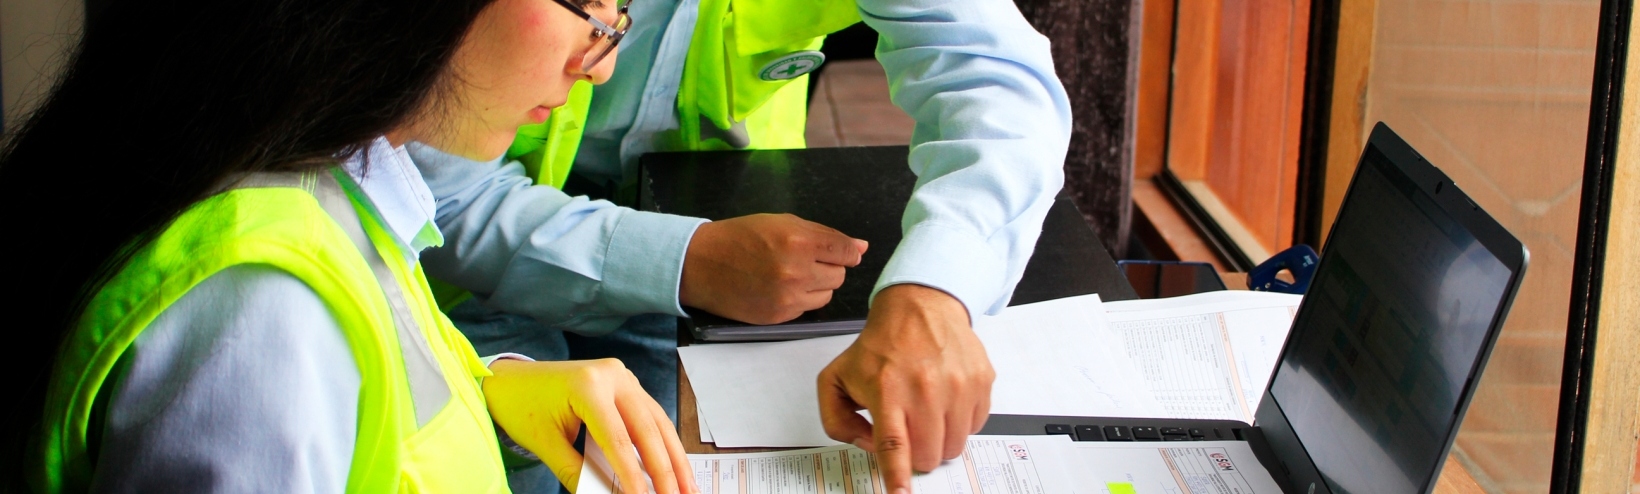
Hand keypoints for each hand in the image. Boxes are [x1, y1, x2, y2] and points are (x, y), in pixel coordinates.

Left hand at [484, 359, 695, 493]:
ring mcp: (623, 377)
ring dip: (674, 458)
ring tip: (688, 488)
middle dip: (665, 470)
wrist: (512, 380)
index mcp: (588, 386)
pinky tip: (675, 466)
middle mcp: (612, 376)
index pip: (618, 439)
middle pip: (647, 429)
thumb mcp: (546, 445)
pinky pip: (651, 416)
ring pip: (658, 422)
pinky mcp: (627, 384)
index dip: (633, 475)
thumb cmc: (524, 408)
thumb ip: (577, 472)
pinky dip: (663, 443)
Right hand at [679, 213, 867, 323]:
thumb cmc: (741, 237)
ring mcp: (788, 298)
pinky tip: (779, 288)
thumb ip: (823, 235)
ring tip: (791, 274)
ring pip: (826, 295)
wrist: (701, 265)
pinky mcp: (779, 317)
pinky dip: (799, 299)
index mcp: (799, 241)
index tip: (841, 252)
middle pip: (839, 276)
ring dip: (816, 285)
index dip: (846, 252)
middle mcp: (797, 272)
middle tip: (804, 259)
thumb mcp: (781, 223)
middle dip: (828, 267)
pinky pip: (806, 309)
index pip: (846, 252)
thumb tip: (861, 247)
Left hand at [815, 284, 993, 492]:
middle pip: (928, 454)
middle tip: (909, 431)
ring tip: (926, 414)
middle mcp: (925, 388)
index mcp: (887, 390)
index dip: (897, 476)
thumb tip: (867, 447)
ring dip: (939, 441)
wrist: (920, 308)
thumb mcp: (836, 379)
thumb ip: (838, 421)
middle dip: (917, 455)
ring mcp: (957, 385)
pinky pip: (975, 426)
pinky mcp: (980, 382)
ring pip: (954, 446)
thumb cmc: (880, 346)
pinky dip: (959, 423)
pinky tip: (945, 400)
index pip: (894, 445)